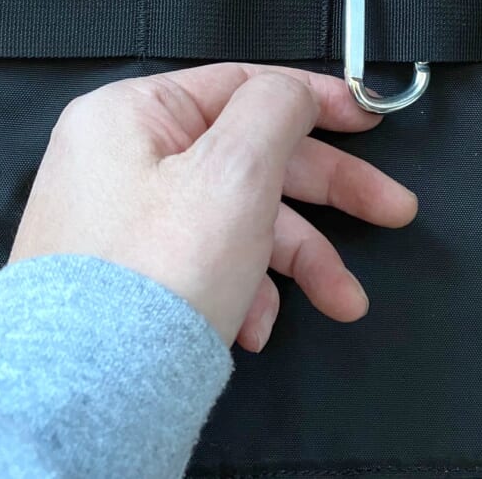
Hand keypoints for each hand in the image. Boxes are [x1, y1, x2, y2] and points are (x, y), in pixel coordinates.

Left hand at [10, 63, 417, 352]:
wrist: (89, 396)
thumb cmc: (153, 275)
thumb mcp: (235, 170)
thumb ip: (277, 110)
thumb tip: (296, 90)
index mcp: (134, 114)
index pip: (242, 85)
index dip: (317, 100)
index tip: (368, 119)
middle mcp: (123, 159)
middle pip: (252, 158)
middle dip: (329, 197)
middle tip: (391, 211)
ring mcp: (125, 220)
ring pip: (239, 219)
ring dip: (298, 260)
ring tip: (342, 300)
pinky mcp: (134, 275)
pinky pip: (208, 262)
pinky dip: (245, 290)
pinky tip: (256, 326)